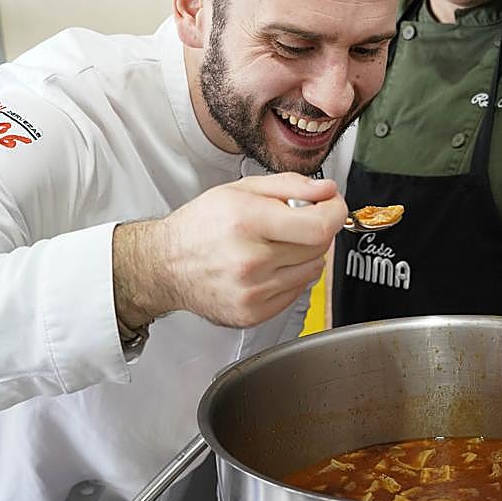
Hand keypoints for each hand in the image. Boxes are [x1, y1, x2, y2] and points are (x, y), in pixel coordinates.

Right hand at [114, 174, 345, 328]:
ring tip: (276, 245)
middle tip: (296, 222)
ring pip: (312, 271)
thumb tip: (328, 192)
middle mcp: (249, 260)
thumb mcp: (241, 190)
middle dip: (316, 230)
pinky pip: (296, 292)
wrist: (166, 265)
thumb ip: (290, 186)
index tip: (334, 206)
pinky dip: (290, 277)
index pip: (318, 226)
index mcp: (246, 222)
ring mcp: (252, 292)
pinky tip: (267, 267)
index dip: (335, 213)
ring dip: (305, 255)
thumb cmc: (201, 225)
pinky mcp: (252, 314)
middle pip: (318, 247)